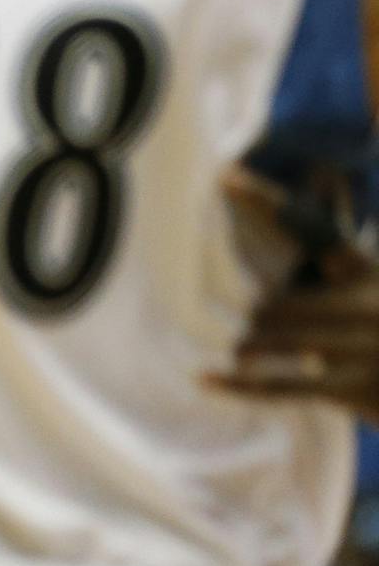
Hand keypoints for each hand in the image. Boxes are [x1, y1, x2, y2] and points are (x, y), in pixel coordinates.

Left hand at [207, 166, 378, 421]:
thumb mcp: (369, 277)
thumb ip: (340, 249)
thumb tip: (325, 179)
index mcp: (368, 271)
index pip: (313, 229)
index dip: (265, 203)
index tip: (224, 177)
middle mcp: (369, 303)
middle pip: (275, 301)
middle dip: (259, 314)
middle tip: (256, 321)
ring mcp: (363, 348)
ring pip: (273, 340)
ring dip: (250, 346)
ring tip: (245, 348)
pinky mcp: (353, 387)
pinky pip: (280, 387)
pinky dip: (238, 385)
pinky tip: (203, 378)